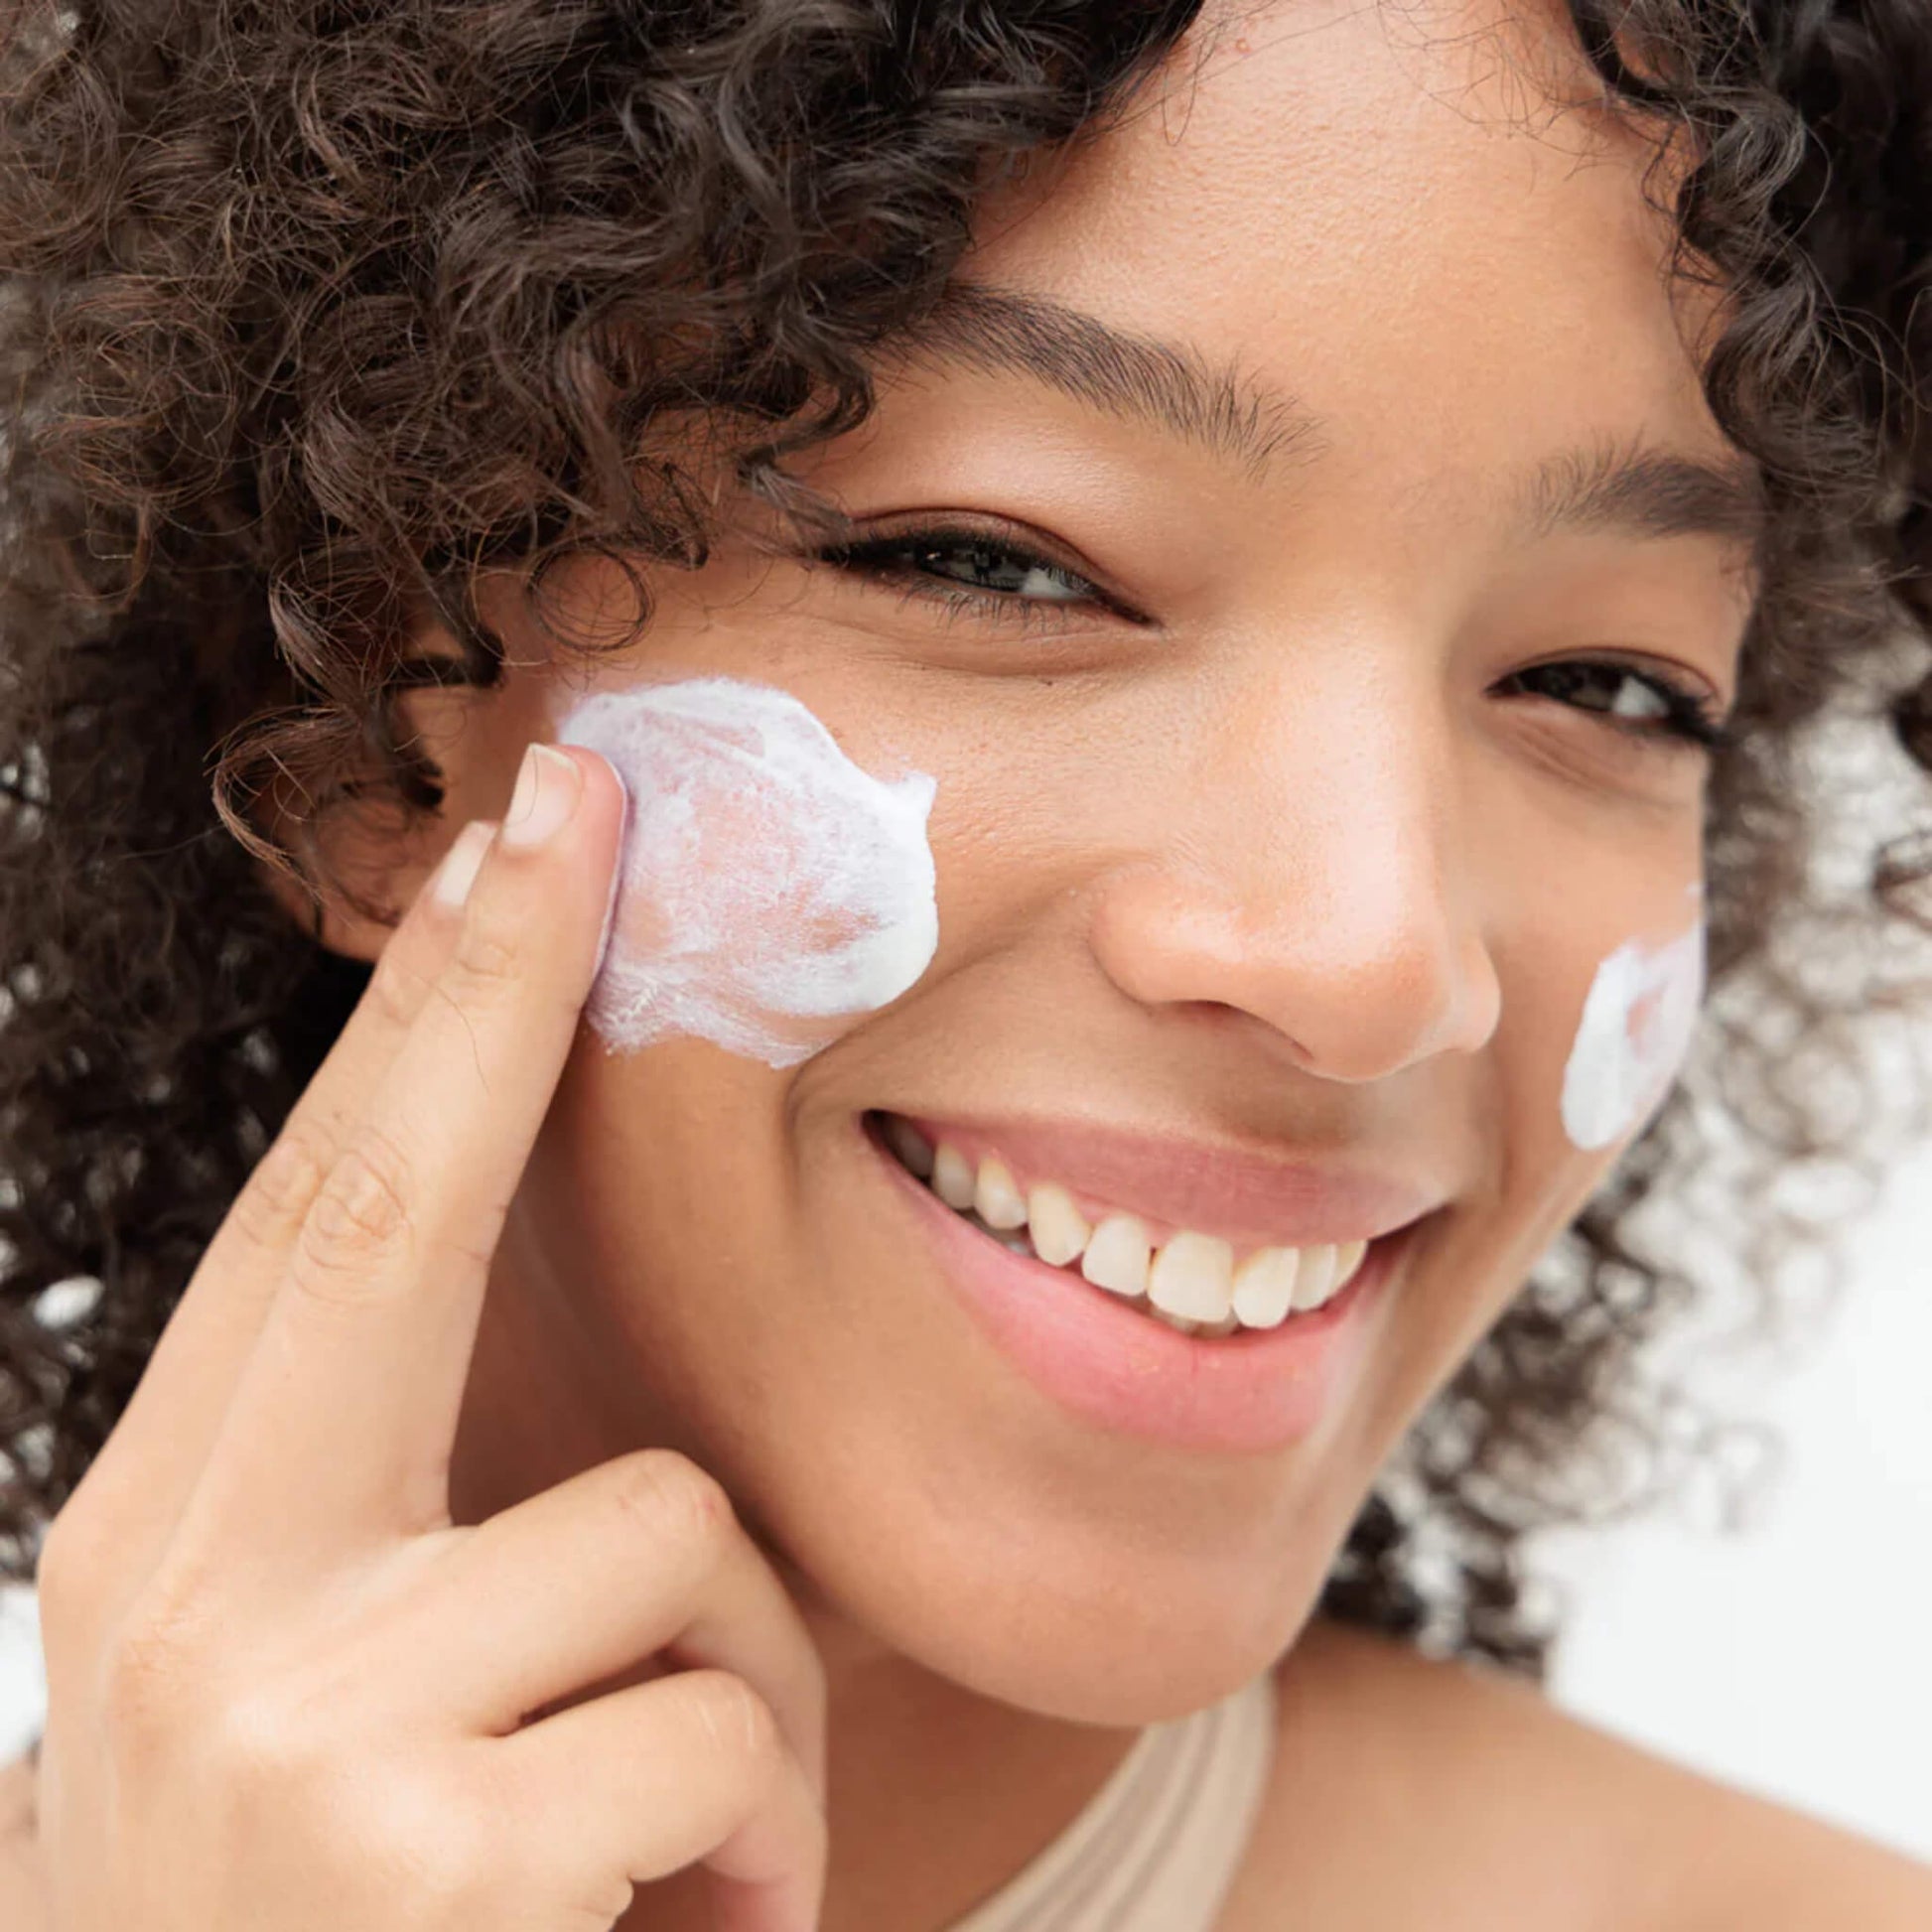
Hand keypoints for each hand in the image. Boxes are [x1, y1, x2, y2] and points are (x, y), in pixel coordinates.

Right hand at [27, 743, 828, 1931]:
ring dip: (744, 1691)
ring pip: (673, 1536)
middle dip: (492, 987)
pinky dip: (760, 1837)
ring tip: (686, 1851)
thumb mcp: (324, 1705)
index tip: (510, 834)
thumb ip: (410, 1533)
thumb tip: (582, 1374)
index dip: (425, 1019)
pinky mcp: (416, 1858)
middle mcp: (188, 1597)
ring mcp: (285, 1724)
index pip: (319, 1223)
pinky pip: (718, 1731)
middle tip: (575, 795)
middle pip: (387, 1216)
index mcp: (178, 1536)